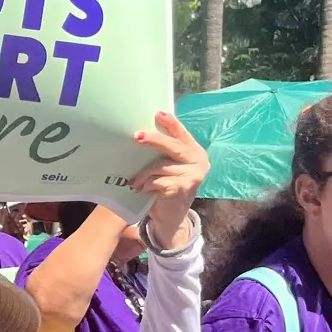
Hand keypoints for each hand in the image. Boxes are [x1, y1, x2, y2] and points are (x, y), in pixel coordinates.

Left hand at [129, 112, 209, 249]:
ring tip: (133, 181)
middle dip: (154, 140)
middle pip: (173, 146)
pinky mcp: (182, 189)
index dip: (171, 123)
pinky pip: (157, 181)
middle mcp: (198, 161)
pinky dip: (146, 184)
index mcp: (195, 151)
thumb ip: (164, 153)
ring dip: (142, 174)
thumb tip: (141, 134)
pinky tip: (141, 189)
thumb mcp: (168, 167)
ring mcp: (192, 176)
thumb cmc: (166, 187)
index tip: (158, 114)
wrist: (171, 217)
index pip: (182, 134)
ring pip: (160, 166)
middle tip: (136, 137)